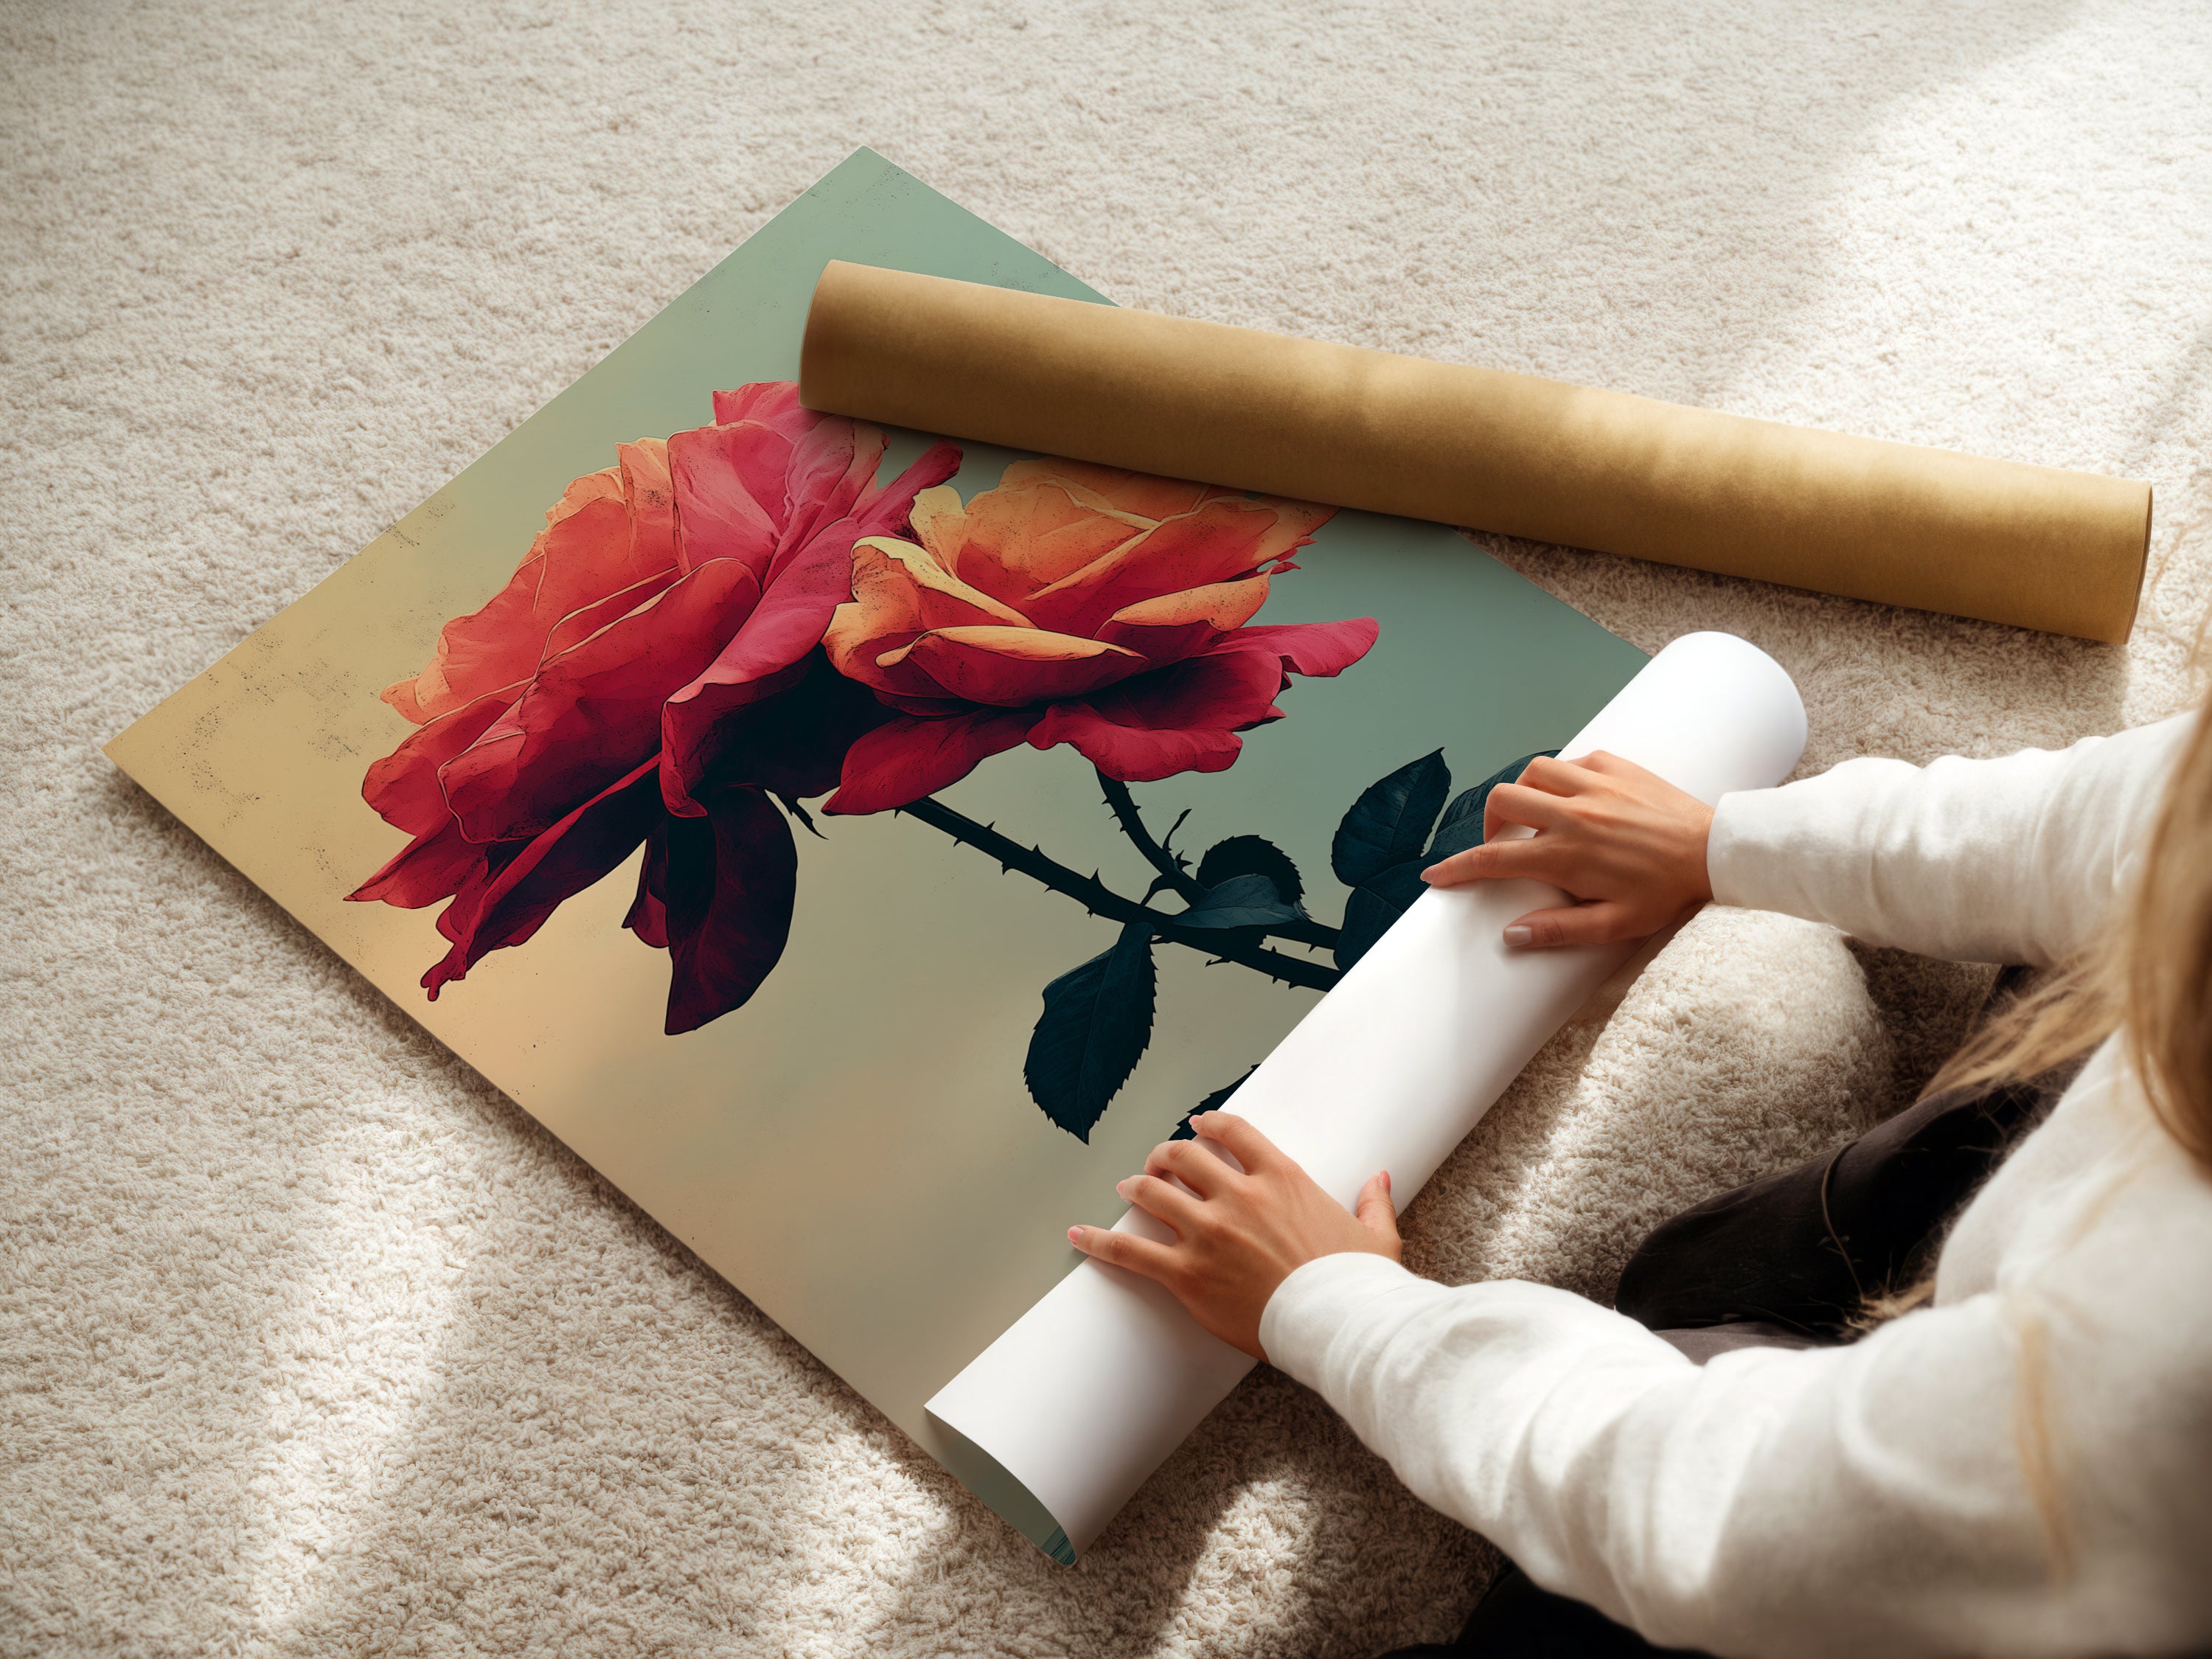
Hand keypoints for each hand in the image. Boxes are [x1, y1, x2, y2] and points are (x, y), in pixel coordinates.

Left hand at [1067, 1112, 1399, 1360]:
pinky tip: (1078, 1234)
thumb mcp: (1375, 1236)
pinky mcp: (1188, 1273)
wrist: (1339, 1325)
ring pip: (1153, 1192)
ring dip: (1137, 1186)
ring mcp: (1209, 1233)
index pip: (1233, 1132)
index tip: (1198, 1126)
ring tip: (1127, 1187)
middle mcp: (1239, 1196)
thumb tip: (1380, 1179)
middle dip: (1165, 1155)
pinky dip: (1100, 1241)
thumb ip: (1372, 1202)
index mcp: (1282, 1179)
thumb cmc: (1357, 1285)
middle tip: (1158, 1162)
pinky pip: (1131, 1251)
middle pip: (1183, 1157)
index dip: (1209, 1124)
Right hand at [1420, 750, 1713, 948]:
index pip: (1494, 859)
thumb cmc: (1667, 892)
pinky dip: (1561, 777)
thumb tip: (1511, 935)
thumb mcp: (1615, 925)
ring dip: (1524, 793)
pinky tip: (1574, 797)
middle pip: (1503, 801)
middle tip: (1502, 844)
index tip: (1435, 876)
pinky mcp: (1616, 765)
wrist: (1715, 852)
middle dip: (1489, 823)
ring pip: (1532, 772)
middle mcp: (1572, 814)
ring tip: (1535, 817)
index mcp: (1566, 855)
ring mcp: (1594, 785)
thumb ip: (1559, 930)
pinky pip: (1571, 761)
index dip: (1457, 868)